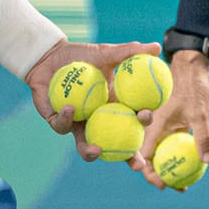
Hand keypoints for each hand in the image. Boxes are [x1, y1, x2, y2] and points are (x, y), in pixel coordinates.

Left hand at [24, 38, 162, 160]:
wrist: (51, 56)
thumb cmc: (82, 55)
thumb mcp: (106, 52)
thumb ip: (129, 52)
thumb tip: (157, 47)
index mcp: (115, 107)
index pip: (134, 120)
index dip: (143, 124)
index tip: (146, 116)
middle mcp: (99, 120)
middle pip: (117, 145)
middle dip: (128, 157)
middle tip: (135, 162)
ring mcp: (79, 125)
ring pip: (86, 147)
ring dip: (91, 153)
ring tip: (96, 150)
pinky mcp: (57, 123)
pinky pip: (63, 126)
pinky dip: (66, 119)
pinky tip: (69, 108)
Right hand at [135, 50, 208, 190]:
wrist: (191, 65)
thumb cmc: (192, 85)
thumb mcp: (199, 112)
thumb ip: (202, 135)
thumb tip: (208, 161)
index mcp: (151, 125)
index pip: (144, 156)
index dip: (150, 174)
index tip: (164, 185)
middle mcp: (152, 127)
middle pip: (151, 158)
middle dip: (161, 175)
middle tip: (178, 188)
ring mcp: (161, 126)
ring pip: (162, 151)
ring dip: (171, 166)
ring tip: (186, 182)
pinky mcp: (171, 123)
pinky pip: (172, 143)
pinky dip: (180, 154)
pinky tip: (194, 163)